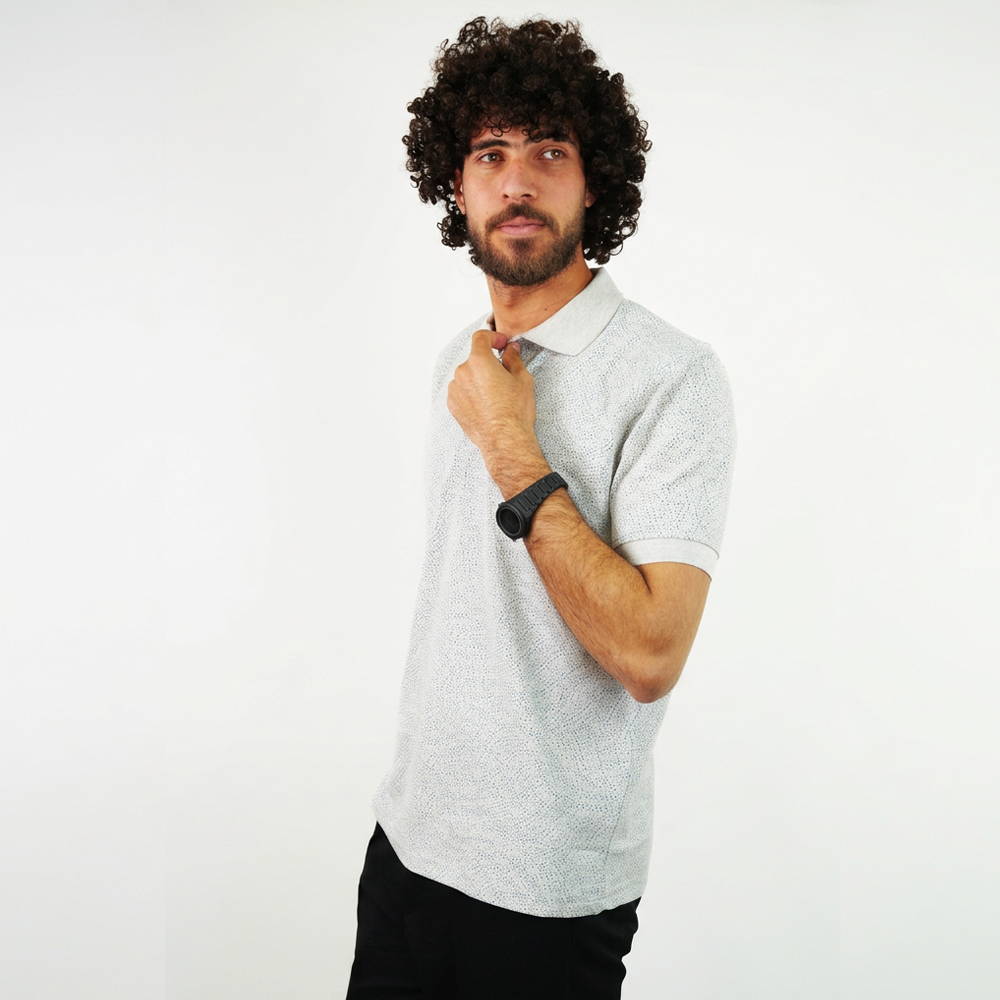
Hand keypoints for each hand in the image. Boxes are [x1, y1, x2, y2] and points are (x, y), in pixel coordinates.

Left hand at [447, 330, 548, 492]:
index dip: (492, 337)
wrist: (504, 440)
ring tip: (495, 395)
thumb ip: (513, 359)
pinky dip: (471, 393)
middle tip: (504, 375)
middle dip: (488, 363)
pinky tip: (486, 404)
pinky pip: (461, 391)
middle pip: (474, 359)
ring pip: (467, 376)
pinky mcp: (452, 405)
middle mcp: (463, 373)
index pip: (480, 337)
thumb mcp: (522, 379)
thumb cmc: (514, 412)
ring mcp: (455, 390)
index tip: (501, 344)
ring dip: (478, 379)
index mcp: (479, 361)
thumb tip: (510, 350)